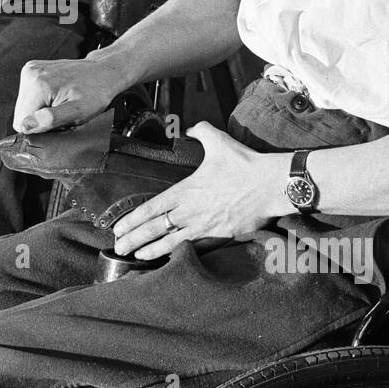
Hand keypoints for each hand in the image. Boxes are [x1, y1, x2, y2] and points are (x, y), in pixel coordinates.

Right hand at [13, 55, 122, 133]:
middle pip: (21, 113)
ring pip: (25, 105)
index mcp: (38, 85)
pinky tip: (56, 95)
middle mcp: (30, 74)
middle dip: (40, 119)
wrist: (103, 72)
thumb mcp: (78, 112)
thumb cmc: (95, 93)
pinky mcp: (32, 69)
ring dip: (41, 110)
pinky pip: (29, 95)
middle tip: (61, 112)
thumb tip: (27, 125)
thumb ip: (51, 119)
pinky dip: (42, 100)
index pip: (21, 123)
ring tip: (60, 103)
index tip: (58, 120)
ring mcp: (30, 69)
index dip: (40, 128)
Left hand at [111, 123, 288, 259]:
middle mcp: (191, 211)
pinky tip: (170, 260)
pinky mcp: (220, 237)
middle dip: (133, 240)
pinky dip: (180, 255)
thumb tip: (191, 128)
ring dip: (151, 252)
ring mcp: (205, 227)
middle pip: (155, 229)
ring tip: (136, 257)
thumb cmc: (244, 164)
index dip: (131, 221)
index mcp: (185, 190)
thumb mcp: (218, 141)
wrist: (271, 185)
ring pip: (171, 243)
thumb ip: (200, 132)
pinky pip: (195, 250)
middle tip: (118, 248)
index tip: (117, 229)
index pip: (151, 209)